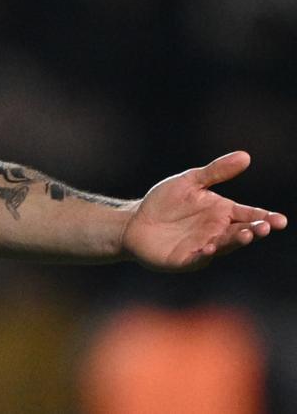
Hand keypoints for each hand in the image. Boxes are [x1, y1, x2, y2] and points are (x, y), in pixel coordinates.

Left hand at [121, 151, 286, 270]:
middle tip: (264, 227)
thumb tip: (246, 156)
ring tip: (246, 234)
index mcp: (223, 212)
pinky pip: (199, 258)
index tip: (280, 220)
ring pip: (225, 245)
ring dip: (236, 241)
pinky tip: (209, 248)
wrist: (134, 221)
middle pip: (242, 232)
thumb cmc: (164, 201)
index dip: (266, 218)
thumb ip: (216, 171)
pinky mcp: (186, 259)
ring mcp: (204, 247)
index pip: (250, 215)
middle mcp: (218, 231)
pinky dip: (205, 254)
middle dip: (255, 230)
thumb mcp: (190, 182)